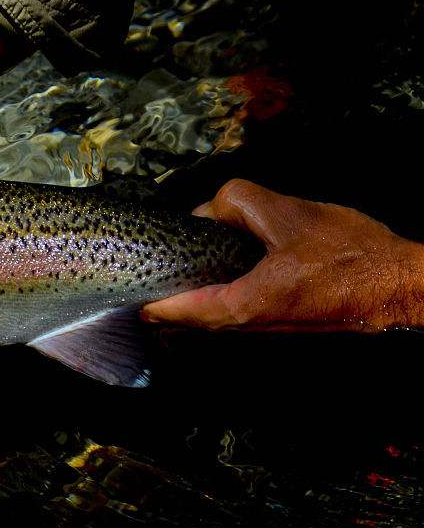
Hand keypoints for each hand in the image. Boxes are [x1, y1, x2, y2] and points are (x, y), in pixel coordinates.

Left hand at [142, 179, 423, 331]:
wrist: (401, 285)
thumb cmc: (351, 254)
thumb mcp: (286, 213)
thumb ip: (237, 203)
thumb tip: (209, 210)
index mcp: (244, 305)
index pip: (180, 312)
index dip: (152, 302)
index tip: (130, 295)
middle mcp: (250, 324)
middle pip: (191, 318)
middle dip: (166, 300)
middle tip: (145, 279)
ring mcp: (266, 325)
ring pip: (213, 314)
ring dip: (192, 297)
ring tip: (172, 274)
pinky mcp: (281, 317)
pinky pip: (235, 307)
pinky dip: (217, 293)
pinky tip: (216, 271)